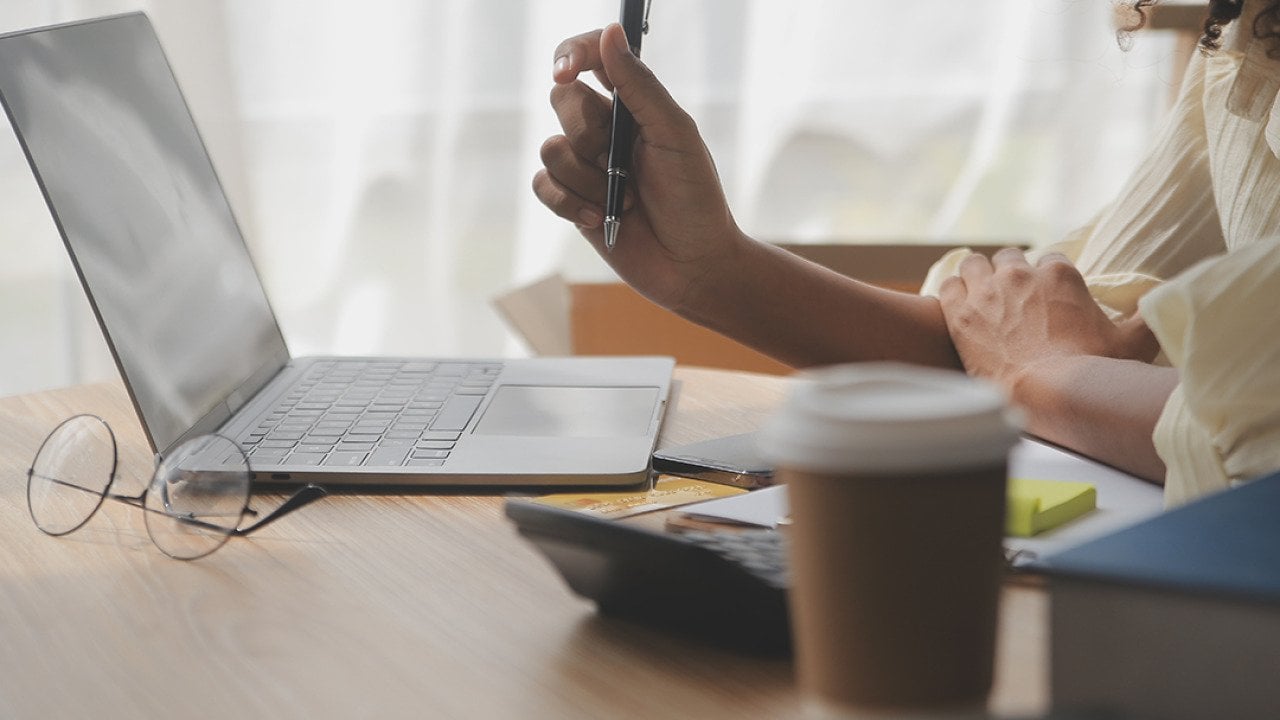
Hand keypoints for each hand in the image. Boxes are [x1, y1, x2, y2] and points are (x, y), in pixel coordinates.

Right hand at [532, 24, 743, 311]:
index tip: (568, 69)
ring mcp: (586, 166)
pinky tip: (601, 219)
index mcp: (634, 104)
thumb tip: (611, 32)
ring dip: (587, 179)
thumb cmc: (695, 198)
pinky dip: (570, 203)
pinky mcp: (572, 201)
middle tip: (622, 162)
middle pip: (562, 100)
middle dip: (589, 134)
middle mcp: (606, 129)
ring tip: (625, 200)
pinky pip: (542, 185)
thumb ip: (639, 85)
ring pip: (551, 148)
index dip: (572, 53)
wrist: (692, 265)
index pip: (591, 57)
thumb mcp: (674, 134)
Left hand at [937, 249, 1158, 387]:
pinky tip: (957, 307)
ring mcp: (986, 292)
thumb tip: (1167, 302)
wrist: (1049, 394)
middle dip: (1009, 272)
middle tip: (1010, 297)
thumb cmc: (1094, 370)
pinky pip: (948, 286)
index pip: (1050, 260)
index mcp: (1060, 274)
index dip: (1046, 276)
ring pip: (973, 264)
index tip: (1045, 294)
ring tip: (980, 296)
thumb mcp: (1134, 341)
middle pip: (1008, 258)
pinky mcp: (960, 313)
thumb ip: (1147, 317)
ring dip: (977, 276)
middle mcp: (1021, 275)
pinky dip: (953, 292)